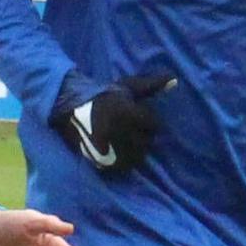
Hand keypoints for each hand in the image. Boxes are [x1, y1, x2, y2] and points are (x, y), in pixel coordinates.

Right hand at [51, 73, 174, 174]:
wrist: (70, 109)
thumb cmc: (103, 95)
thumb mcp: (126, 87)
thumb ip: (151, 85)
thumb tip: (175, 80)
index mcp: (127, 113)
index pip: (154, 124)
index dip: (149, 120)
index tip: (139, 116)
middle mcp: (120, 132)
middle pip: (147, 140)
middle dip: (143, 134)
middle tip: (132, 128)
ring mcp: (111, 148)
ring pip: (138, 155)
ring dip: (136, 149)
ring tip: (128, 141)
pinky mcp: (103, 160)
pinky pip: (124, 166)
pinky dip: (125, 160)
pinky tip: (120, 151)